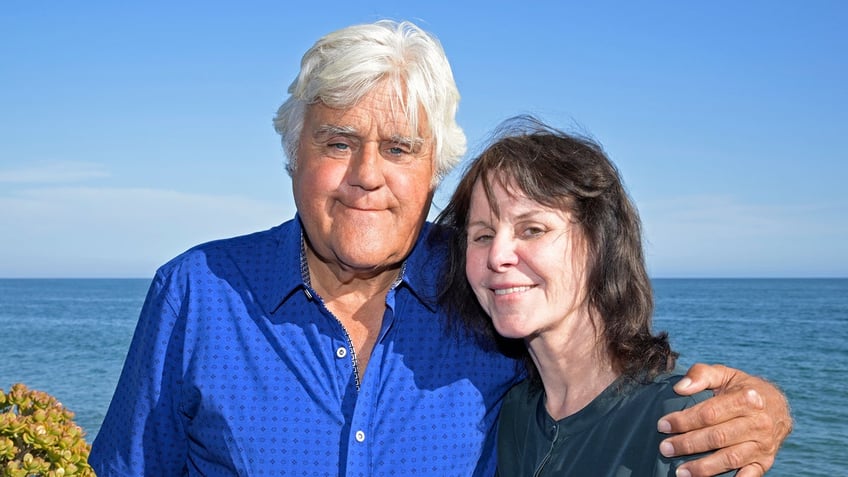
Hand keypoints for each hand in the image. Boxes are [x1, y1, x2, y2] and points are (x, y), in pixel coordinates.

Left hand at [657, 363, 792, 476]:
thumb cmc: (742, 389)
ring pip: (730, 459)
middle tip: (665, 448)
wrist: (778, 406)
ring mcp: (763, 445)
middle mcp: (758, 423)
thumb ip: (701, 374)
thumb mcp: (724, 374)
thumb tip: (679, 388)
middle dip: (687, 444)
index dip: (684, 420)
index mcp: (748, 399)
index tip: (662, 425)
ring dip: (703, 467)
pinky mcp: (765, 461)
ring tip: (679, 471)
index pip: (709, 413)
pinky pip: (749, 476)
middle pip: (717, 437)